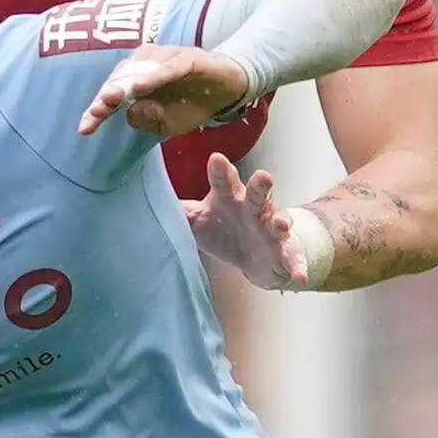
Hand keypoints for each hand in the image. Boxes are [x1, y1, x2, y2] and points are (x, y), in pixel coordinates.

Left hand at [76, 44, 256, 139]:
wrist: (229, 86)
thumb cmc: (193, 103)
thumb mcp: (169, 123)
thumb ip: (149, 121)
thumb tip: (130, 113)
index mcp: (137, 80)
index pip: (112, 94)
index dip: (98, 111)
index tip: (85, 129)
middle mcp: (147, 64)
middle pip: (122, 79)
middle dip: (107, 96)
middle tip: (95, 111)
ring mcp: (167, 58)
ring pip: (142, 71)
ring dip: (126, 84)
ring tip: (110, 99)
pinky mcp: (189, 58)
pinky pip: (170, 67)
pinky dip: (156, 76)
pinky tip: (143, 87)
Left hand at [184, 157, 308, 289]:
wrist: (255, 258)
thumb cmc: (223, 229)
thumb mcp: (196, 220)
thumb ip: (175, 210)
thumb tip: (137, 199)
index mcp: (229, 198)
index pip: (223, 181)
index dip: (220, 170)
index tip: (216, 159)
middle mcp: (253, 209)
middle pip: (258, 193)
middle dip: (261, 185)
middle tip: (263, 176)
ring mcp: (271, 230)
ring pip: (279, 221)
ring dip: (281, 221)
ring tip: (281, 223)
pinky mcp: (285, 252)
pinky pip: (292, 259)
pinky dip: (297, 268)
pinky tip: (299, 279)